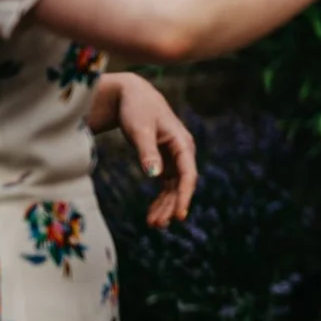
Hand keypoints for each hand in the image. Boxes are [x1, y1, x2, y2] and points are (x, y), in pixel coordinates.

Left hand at [102, 73, 197, 228]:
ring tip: (153, 224)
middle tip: (158, 225)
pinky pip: (166, 185)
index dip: (184, 196)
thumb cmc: (137, 109)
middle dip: (172, 206)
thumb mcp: (140, 130)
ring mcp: (174, 158)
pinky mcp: (164, 161)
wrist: (132, 96)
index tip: (179, 215)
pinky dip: (160, 199)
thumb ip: (147, 152)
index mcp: (183, 143)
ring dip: (166, 206)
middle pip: (182, 185)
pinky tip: (152, 214)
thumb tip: (154, 176)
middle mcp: (183, 153)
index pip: (188, 175)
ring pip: (174, 188)